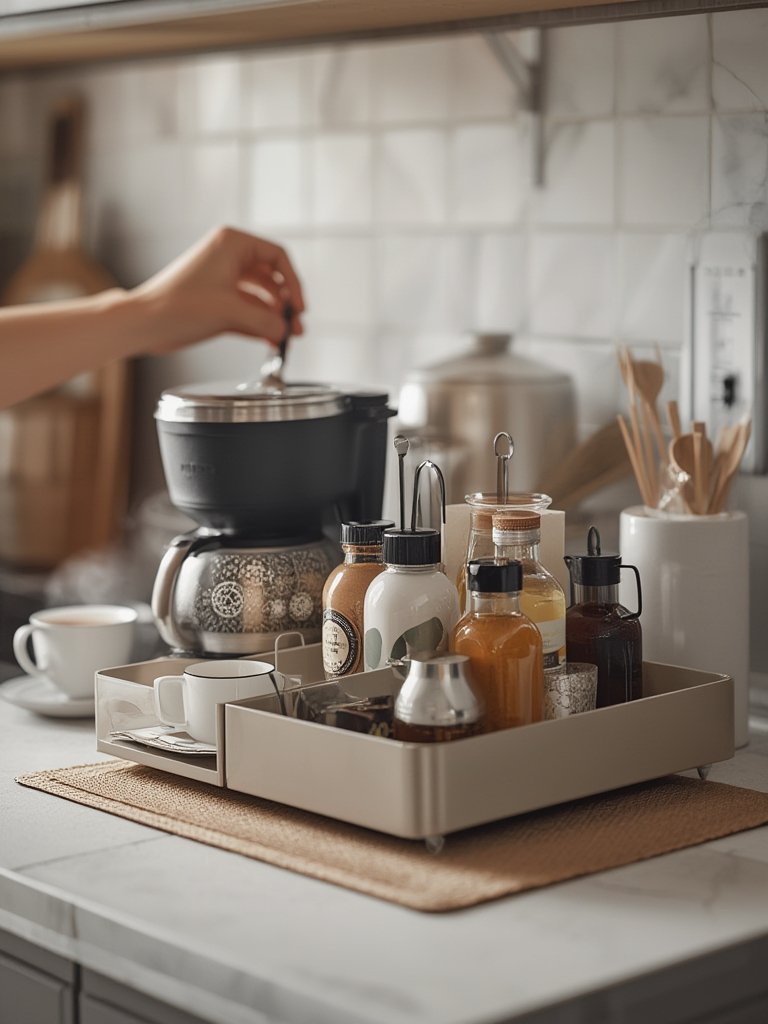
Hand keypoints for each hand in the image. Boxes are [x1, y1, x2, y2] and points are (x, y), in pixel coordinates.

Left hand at [131, 226, 305, 353]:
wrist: (144, 323)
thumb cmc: (176, 306)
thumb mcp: (229, 312)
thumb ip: (265, 321)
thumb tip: (286, 330)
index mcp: (231, 244)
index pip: (278, 257)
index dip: (294, 283)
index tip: (299, 307)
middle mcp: (229, 256)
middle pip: (272, 278)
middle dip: (286, 304)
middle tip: (296, 326)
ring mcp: (223, 279)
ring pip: (261, 296)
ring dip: (274, 316)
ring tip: (286, 337)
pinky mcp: (217, 300)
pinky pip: (248, 309)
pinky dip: (260, 323)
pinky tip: (271, 339)